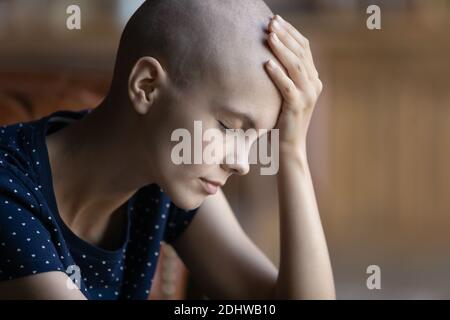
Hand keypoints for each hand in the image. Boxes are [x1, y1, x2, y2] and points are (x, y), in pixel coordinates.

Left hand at [265, 15, 322, 158]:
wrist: (289, 146)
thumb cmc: (282, 118)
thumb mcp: (287, 93)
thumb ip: (285, 76)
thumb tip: (268, 54)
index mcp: (313, 78)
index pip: (304, 48)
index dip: (291, 32)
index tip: (276, 20)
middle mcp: (314, 84)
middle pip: (301, 53)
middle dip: (285, 35)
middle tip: (271, 22)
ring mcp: (307, 96)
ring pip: (295, 66)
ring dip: (281, 49)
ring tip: (268, 36)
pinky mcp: (297, 107)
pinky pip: (287, 86)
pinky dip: (277, 74)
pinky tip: (266, 63)